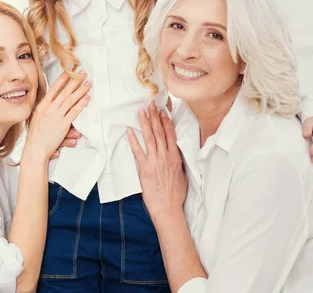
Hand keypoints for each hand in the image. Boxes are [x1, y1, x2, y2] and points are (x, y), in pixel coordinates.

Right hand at [25, 71, 90, 159]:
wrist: (35, 148)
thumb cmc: (36, 136)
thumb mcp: (37, 119)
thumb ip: (46, 111)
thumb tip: (52, 104)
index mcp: (42, 106)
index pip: (54, 88)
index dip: (62, 79)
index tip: (68, 71)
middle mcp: (49, 108)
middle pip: (65, 91)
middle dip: (74, 80)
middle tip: (82, 73)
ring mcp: (56, 115)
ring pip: (71, 99)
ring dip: (81, 90)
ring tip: (88, 83)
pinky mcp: (63, 124)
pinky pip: (74, 111)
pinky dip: (82, 103)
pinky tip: (87, 98)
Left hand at [126, 102, 186, 220]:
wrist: (168, 208)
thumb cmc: (175, 194)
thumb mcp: (182, 175)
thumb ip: (178, 161)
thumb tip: (175, 152)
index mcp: (176, 157)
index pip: (171, 134)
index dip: (166, 121)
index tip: (162, 110)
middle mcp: (166, 156)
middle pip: (160, 132)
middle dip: (154, 116)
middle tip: (149, 104)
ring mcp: (155, 161)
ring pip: (150, 138)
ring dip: (145, 123)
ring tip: (140, 112)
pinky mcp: (145, 169)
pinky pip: (138, 151)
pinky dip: (133, 141)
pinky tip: (129, 131)